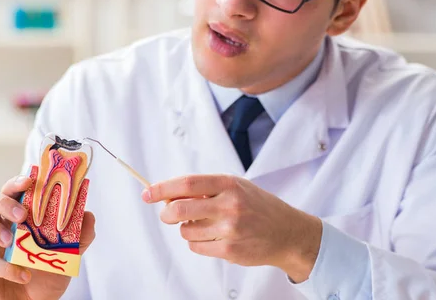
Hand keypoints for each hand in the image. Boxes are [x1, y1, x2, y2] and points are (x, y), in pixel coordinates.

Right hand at [0, 175, 95, 299]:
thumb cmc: (45, 278)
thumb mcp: (68, 256)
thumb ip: (80, 236)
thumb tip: (89, 215)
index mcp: (15, 218)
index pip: (11, 191)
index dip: (17, 182)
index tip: (30, 180)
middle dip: (3, 201)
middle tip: (22, 214)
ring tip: (12, 241)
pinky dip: (2, 267)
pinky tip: (22, 274)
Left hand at [141, 174, 321, 282]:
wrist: (288, 232)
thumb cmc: (257, 206)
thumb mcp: (236, 187)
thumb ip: (205, 189)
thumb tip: (168, 195)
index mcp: (229, 184)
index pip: (186, 184)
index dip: (162, 188)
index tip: (147, 193)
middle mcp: (229, 205)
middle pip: (179, 209)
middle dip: (166, 213)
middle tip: (167, 214)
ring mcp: (230, 229)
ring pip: (186, 230)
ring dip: (186, 228)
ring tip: (205, 224)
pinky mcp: (229, 251)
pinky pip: (196, 246)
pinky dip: (197, 242)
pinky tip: (214, 237)